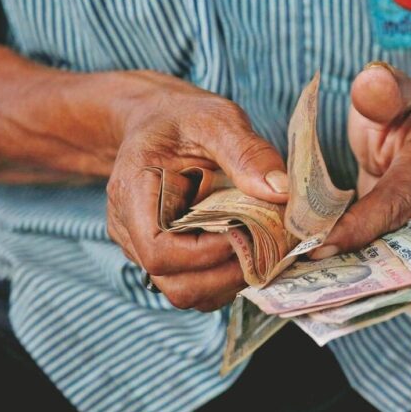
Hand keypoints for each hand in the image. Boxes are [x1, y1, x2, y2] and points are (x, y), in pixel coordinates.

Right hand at [106, 71, 287, 310]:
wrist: (157, 122)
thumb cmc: (182, 118)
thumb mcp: (216, 119)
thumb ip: (246, 152)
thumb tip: (280, 192)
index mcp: (132, 193)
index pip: (159, 251)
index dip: (207, 254)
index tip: (246, 231)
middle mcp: (130, 229)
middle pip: (174, 284)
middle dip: (226, 274)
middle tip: (266, 249)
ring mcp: (144, 248)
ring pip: (186, 292)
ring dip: (229, 282)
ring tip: (261, 252)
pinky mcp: (166, 256)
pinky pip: (194, 285)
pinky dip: (225, 279)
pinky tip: (248, 253)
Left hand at [311, 62, 410, 258]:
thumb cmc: (401, 112)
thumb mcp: (393, 92)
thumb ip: (382, 88)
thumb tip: (372, 79)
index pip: (394, 201)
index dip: (358, 225)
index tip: (319, 243)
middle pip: (395, 240)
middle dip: (352, 259)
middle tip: (304, 269)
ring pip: (392, 257)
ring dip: (351, 269)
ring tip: (306, 280)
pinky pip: (386, 258)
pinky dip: (355, 266)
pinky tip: (319, 275)